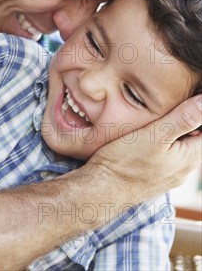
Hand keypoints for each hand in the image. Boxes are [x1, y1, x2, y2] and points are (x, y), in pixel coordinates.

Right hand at [86, 95, 201, 203]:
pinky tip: (144, 136)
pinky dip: (160, 142)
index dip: (195, 113)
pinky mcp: (155, 176)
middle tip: (165, 107)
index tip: (180, 104)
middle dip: (183, 121)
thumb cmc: (124, 161)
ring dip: (170, 131)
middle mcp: (184, 169)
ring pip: (177, 145)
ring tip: (153, 119)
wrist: (101, 188)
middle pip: (193, 137)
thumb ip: (183, 118)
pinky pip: (165, 155)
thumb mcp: (155, 134)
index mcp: (189, 158)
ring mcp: (170, 175)